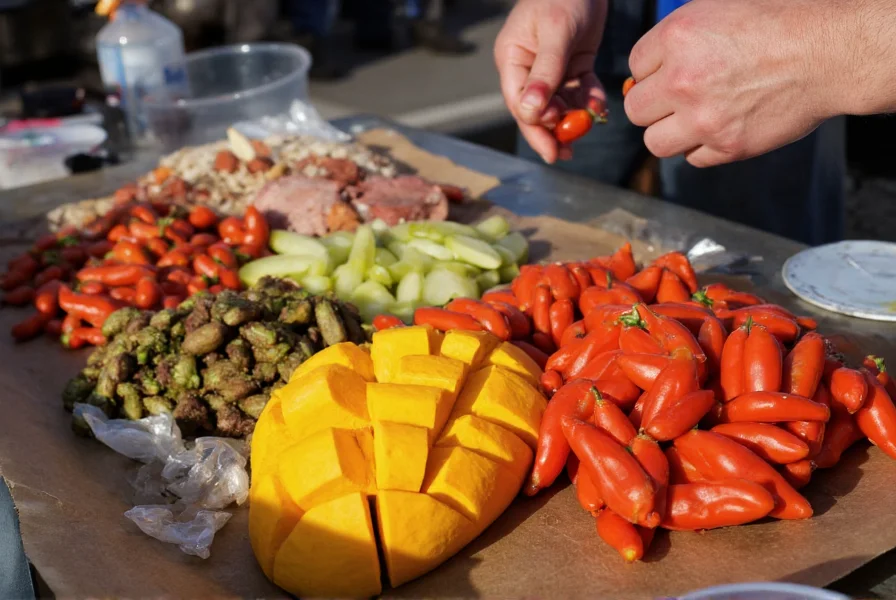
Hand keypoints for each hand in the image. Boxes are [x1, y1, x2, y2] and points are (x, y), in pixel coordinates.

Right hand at [495, 0, 607, 163]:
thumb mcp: (555, 32)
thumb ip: (545, 72)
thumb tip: (531, 112)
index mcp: (513, 59)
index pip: (520, 102)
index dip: (534, 127)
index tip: (551, 148)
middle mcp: (528, 68)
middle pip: (537, 109)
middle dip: (552, 131)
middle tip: (567, 153)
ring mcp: (551, 68)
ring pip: (560, 103)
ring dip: (573, 118)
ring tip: (588, 129)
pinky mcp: (574, 64)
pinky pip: (580, 90)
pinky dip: (589, 100)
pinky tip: (599, 109)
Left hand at [624, 0, 841, 166]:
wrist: (828, 53)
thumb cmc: (780, 24)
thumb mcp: (719, 10)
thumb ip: (678, 39)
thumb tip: (648, 69)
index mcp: (677, 38)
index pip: (635, 67)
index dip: (653, 70)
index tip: (670, 71)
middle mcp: (681, 80)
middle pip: (636, 110)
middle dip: (654, 105)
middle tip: (678, 99)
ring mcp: (702, 119)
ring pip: (655, 142)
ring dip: (671, 132)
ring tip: (696, 118)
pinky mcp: (726, 147)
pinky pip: (693, 159)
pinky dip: (703, 148)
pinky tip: (723, 127)